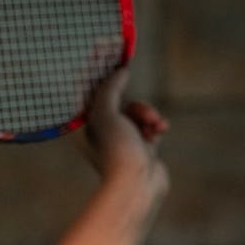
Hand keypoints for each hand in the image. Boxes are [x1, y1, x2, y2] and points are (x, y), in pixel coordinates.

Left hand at [82, 67, 168, 196]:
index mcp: (84, 126)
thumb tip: (120, 70)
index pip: (91, 95)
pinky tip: (160, 131)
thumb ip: (111, 88)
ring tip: (154, 126)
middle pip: (119, 103)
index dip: (101, 78)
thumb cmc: (115, 149)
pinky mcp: (140, 148)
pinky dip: (156, 126)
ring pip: (137, 114)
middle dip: (135, 106)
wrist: (137, 183)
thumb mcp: (106, 113)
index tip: (114, 61)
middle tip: (143, 113)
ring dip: (148, 116)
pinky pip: (149, 126)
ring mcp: (121, 141)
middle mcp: (100, 132)